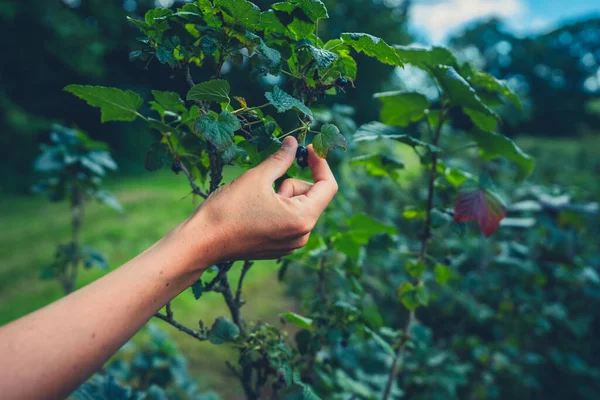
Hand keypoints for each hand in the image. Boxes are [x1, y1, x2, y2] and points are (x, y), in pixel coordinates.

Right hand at [179, 136, 337, 267]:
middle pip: (311, 196)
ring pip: (299, 207)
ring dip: (283, 195)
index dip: (320, 164)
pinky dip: (278, 209)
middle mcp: (302, 235)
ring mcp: (291, 244)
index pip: (328, 186)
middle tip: (266, 182)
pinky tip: (254, 211)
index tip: (307, 149)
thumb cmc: (228, 209)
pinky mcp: (279, 248)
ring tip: (255, 199)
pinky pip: (289, 220)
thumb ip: (281, 159)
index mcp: (302, 218)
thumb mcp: (257, 177)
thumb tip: (294, 143)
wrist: (201, 242)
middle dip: (292, 182)